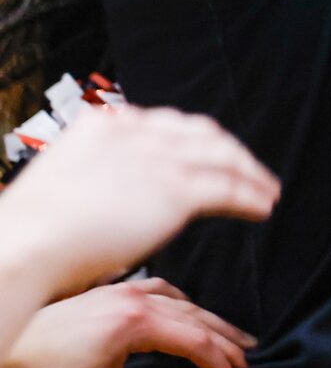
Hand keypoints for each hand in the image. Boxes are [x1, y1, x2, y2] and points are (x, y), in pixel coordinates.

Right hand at [0, 107, 279, 301]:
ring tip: (268, 190)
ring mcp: (160, 159)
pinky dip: (251, 196)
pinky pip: (229, 190)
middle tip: (248, 168)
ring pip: (223, 160)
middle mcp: (137, 132)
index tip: (209, 152)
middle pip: (201, 134)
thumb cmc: (30, 230)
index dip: (194, 139)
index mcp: (105, 123)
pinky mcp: (178, 190)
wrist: (25, 244)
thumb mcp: (65, 179)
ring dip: (250, 174)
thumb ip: (98, 173)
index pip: (165, 124)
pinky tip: (263, 207)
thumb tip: (117, 191)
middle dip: (229, 152)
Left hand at [0, 281, 252, 367]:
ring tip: (232, 337)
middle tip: (248, 359)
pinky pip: (161, 290)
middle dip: (226, 340)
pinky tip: (188, 312)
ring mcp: (123, 291)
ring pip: (183, 302)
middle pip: (197, 317)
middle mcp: (136, 300)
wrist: (5, 349)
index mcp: (136, 324)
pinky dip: (183, 303)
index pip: (195, 341)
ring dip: (210, 320)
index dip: (220, 363)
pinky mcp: (111, 292)